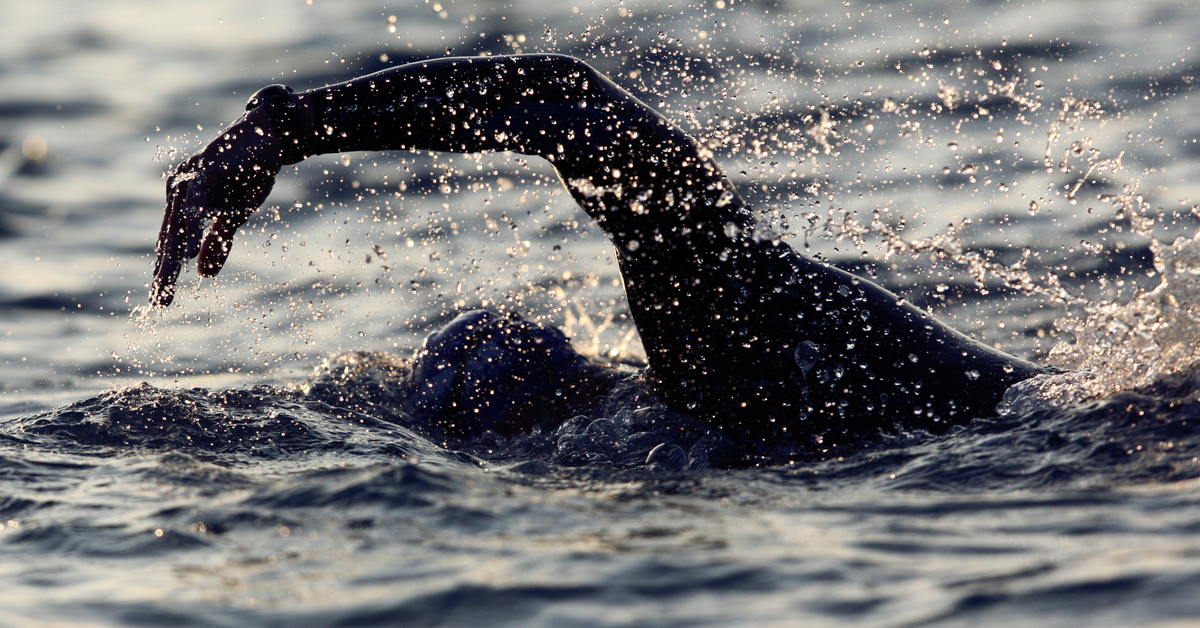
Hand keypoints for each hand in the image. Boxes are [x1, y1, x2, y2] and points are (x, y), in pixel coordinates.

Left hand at [151, 107, 281, 306]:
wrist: (268, 139)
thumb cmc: (247, 176)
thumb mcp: (234, 217)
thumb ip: (217, 243)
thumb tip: (204, 275)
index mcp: (182, 206)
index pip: (171, 245)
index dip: (167, 274)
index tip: (160, 302)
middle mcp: (178, 191)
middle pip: (169, 237)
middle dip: (165, 271)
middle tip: (159, 301)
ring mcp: (191, 177)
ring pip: (179, 219)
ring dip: (175, 248)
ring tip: (169, 276)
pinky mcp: (207, 165)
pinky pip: (198, 191)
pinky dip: (195, 211)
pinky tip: (192, 231)